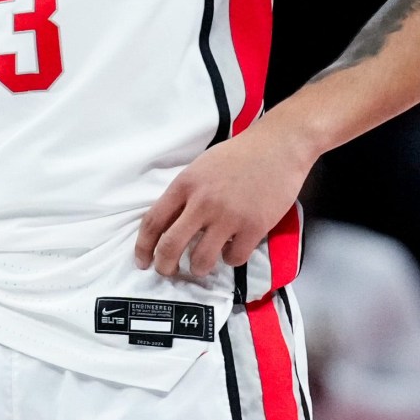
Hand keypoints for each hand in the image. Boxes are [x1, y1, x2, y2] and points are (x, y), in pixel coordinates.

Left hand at [135, 123, 313, 280]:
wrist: (278, 147)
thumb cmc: (237, 156)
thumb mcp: (200, 168)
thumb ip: (184, 194)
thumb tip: (169, 223)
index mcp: (185, 184)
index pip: (153, 221)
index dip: (143, 246)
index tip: (142, 261)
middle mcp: (202, 202)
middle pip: (171, 245)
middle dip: (165, 266)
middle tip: (167, 272)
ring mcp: (228, 216)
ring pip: (202, 259)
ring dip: (198, 269)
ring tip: (201, 266)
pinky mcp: (254, 227)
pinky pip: (235, 258)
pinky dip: (231, 260)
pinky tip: (233, 251)